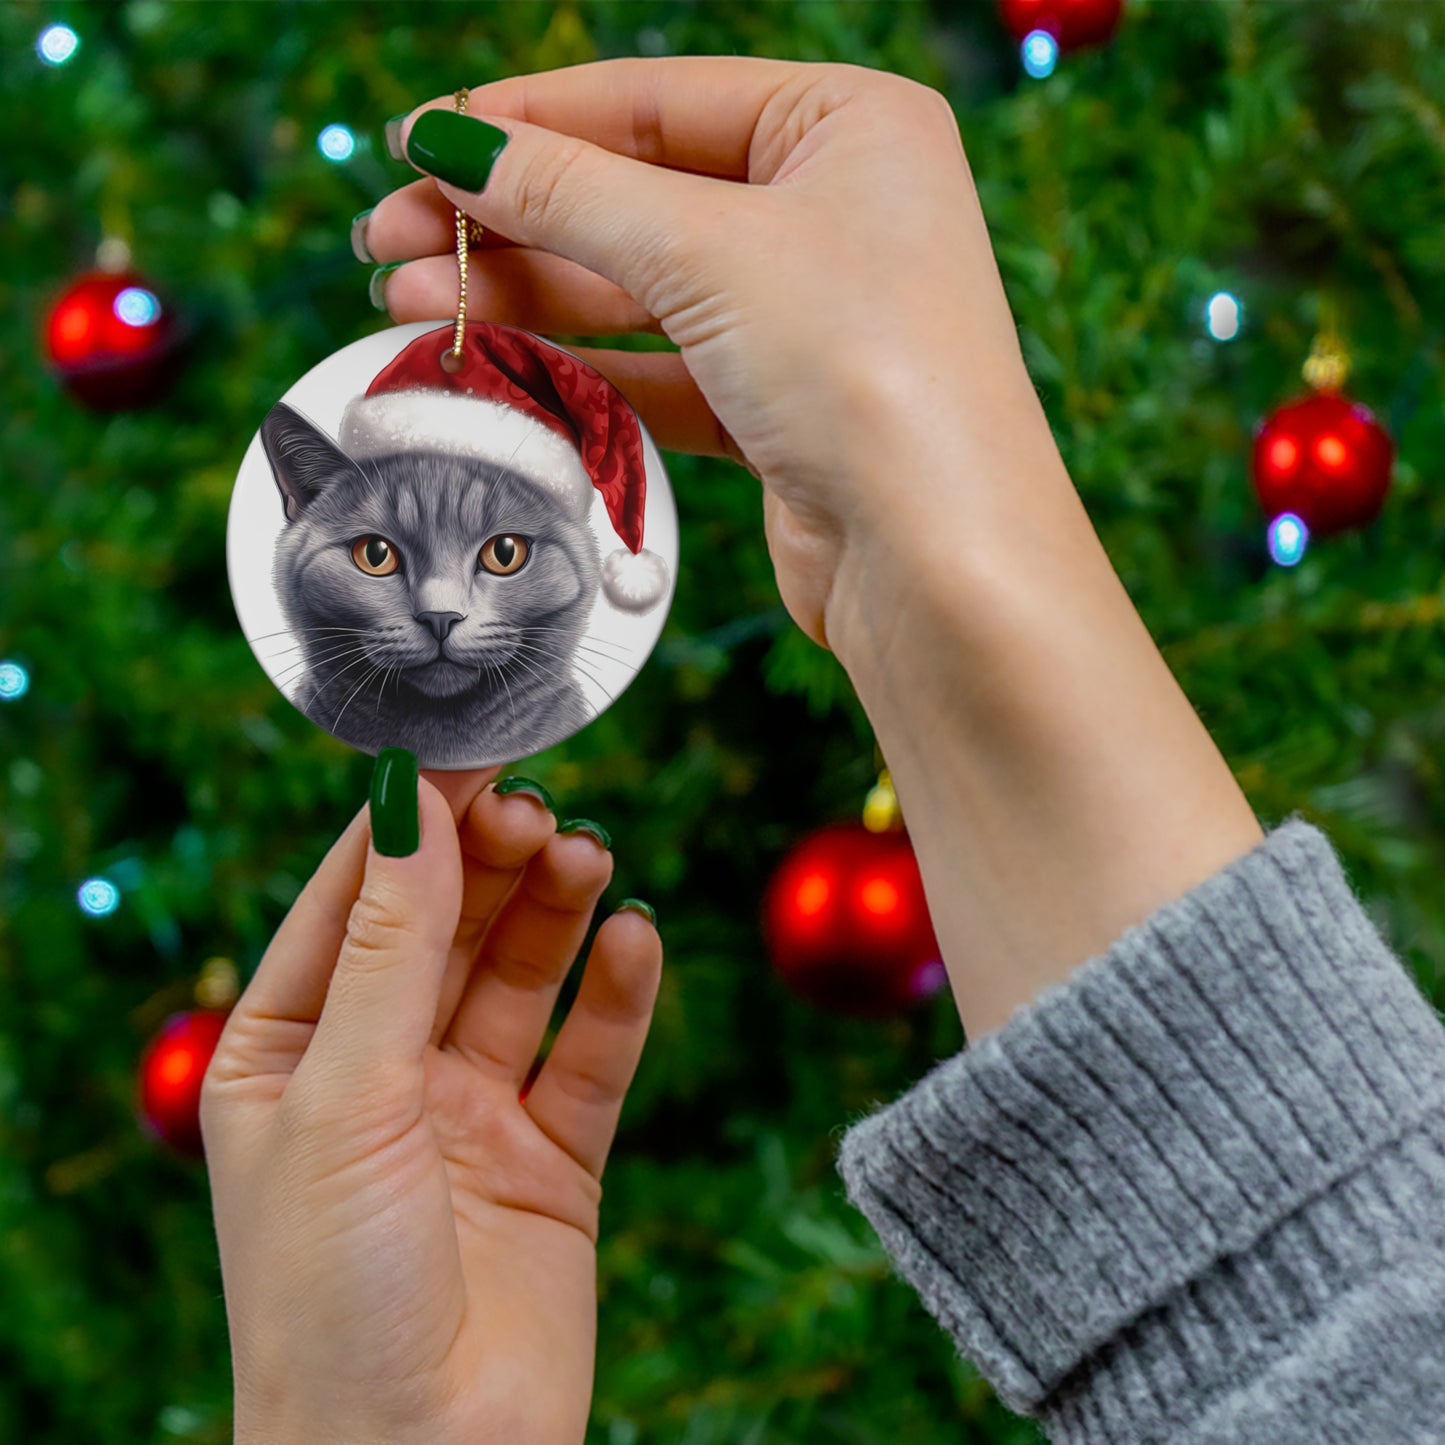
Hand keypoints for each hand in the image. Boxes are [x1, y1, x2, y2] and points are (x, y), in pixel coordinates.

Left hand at [201, 768, 661, 1444]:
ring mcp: (469, 1113)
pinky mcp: (552, 1159)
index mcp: (290, 1052)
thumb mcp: (344, 1095)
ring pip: (521, 977)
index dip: (410, 822)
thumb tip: (409, 801)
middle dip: (491, 861)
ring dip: (556, 910)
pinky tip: (635, 939)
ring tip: (589, 857)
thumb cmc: (330, 1295)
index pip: (353, 901)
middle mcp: (380, 1073)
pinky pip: (590, 1055)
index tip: (471, 746)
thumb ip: (390, 946)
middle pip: (447, 927)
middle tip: (540, 809)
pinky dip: (617, 994)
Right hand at [363, 60, 1262, 1039]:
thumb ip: (570, 193)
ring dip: (525, 294)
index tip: (418, 145)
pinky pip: (658, 367)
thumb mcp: (706, 252)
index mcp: (847, 126)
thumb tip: (448, 143)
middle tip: (387, 241)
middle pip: (636, 196)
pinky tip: (489, 360)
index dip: (528, 121)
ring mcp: (807, 315)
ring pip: (638, 290)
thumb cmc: (865, 370)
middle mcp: (833, 211)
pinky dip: (578, 365)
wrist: (939, 561)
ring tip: (409, 301)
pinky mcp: (780, 408)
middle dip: (509, 220)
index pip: (655, 100)